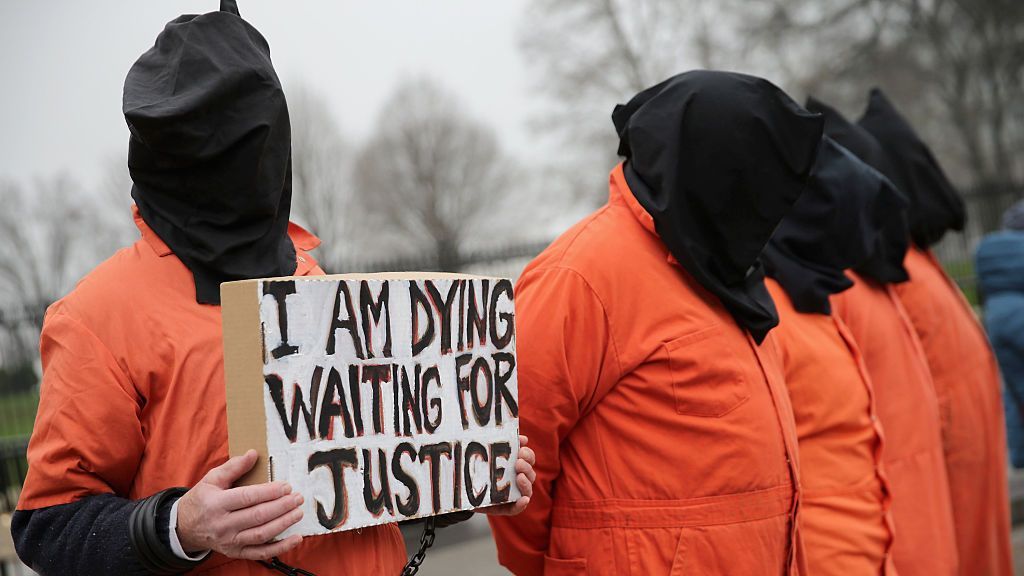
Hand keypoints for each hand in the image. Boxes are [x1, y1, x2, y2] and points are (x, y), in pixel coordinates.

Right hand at [176, 449, 304, 559]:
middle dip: (281, 507)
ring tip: (298, 512)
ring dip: (283, 523)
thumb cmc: (202, 500)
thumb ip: (233, 466)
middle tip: (297, 497)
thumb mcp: (211, 479)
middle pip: (257, 516)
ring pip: (262, 535)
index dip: (269, 492)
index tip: (286, 486)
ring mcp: (230, 541)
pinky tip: (296, 538)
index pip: (247, 497)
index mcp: (216, 504)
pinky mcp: (236, 552)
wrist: (185, 528)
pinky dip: (281, 547)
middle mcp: (223, 525)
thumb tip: (253, 454)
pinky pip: (261, 553)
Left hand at [482, 435, 535, 515]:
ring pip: (527, 490)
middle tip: (518, 462)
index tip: (521, 450)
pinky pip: (516, 508)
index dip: (528, 455)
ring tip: (519, 477)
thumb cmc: (475, 469)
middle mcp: (516, 481)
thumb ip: (500, 445)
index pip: (529, 459)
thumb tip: (522, 438)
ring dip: (526, 483)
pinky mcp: (504, 508)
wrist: (461, 489)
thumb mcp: (484, 454)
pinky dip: (521, 504)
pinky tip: (523, 499)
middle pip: (530, 474)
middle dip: (527, 467)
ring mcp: (512, 495)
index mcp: (515, 466)